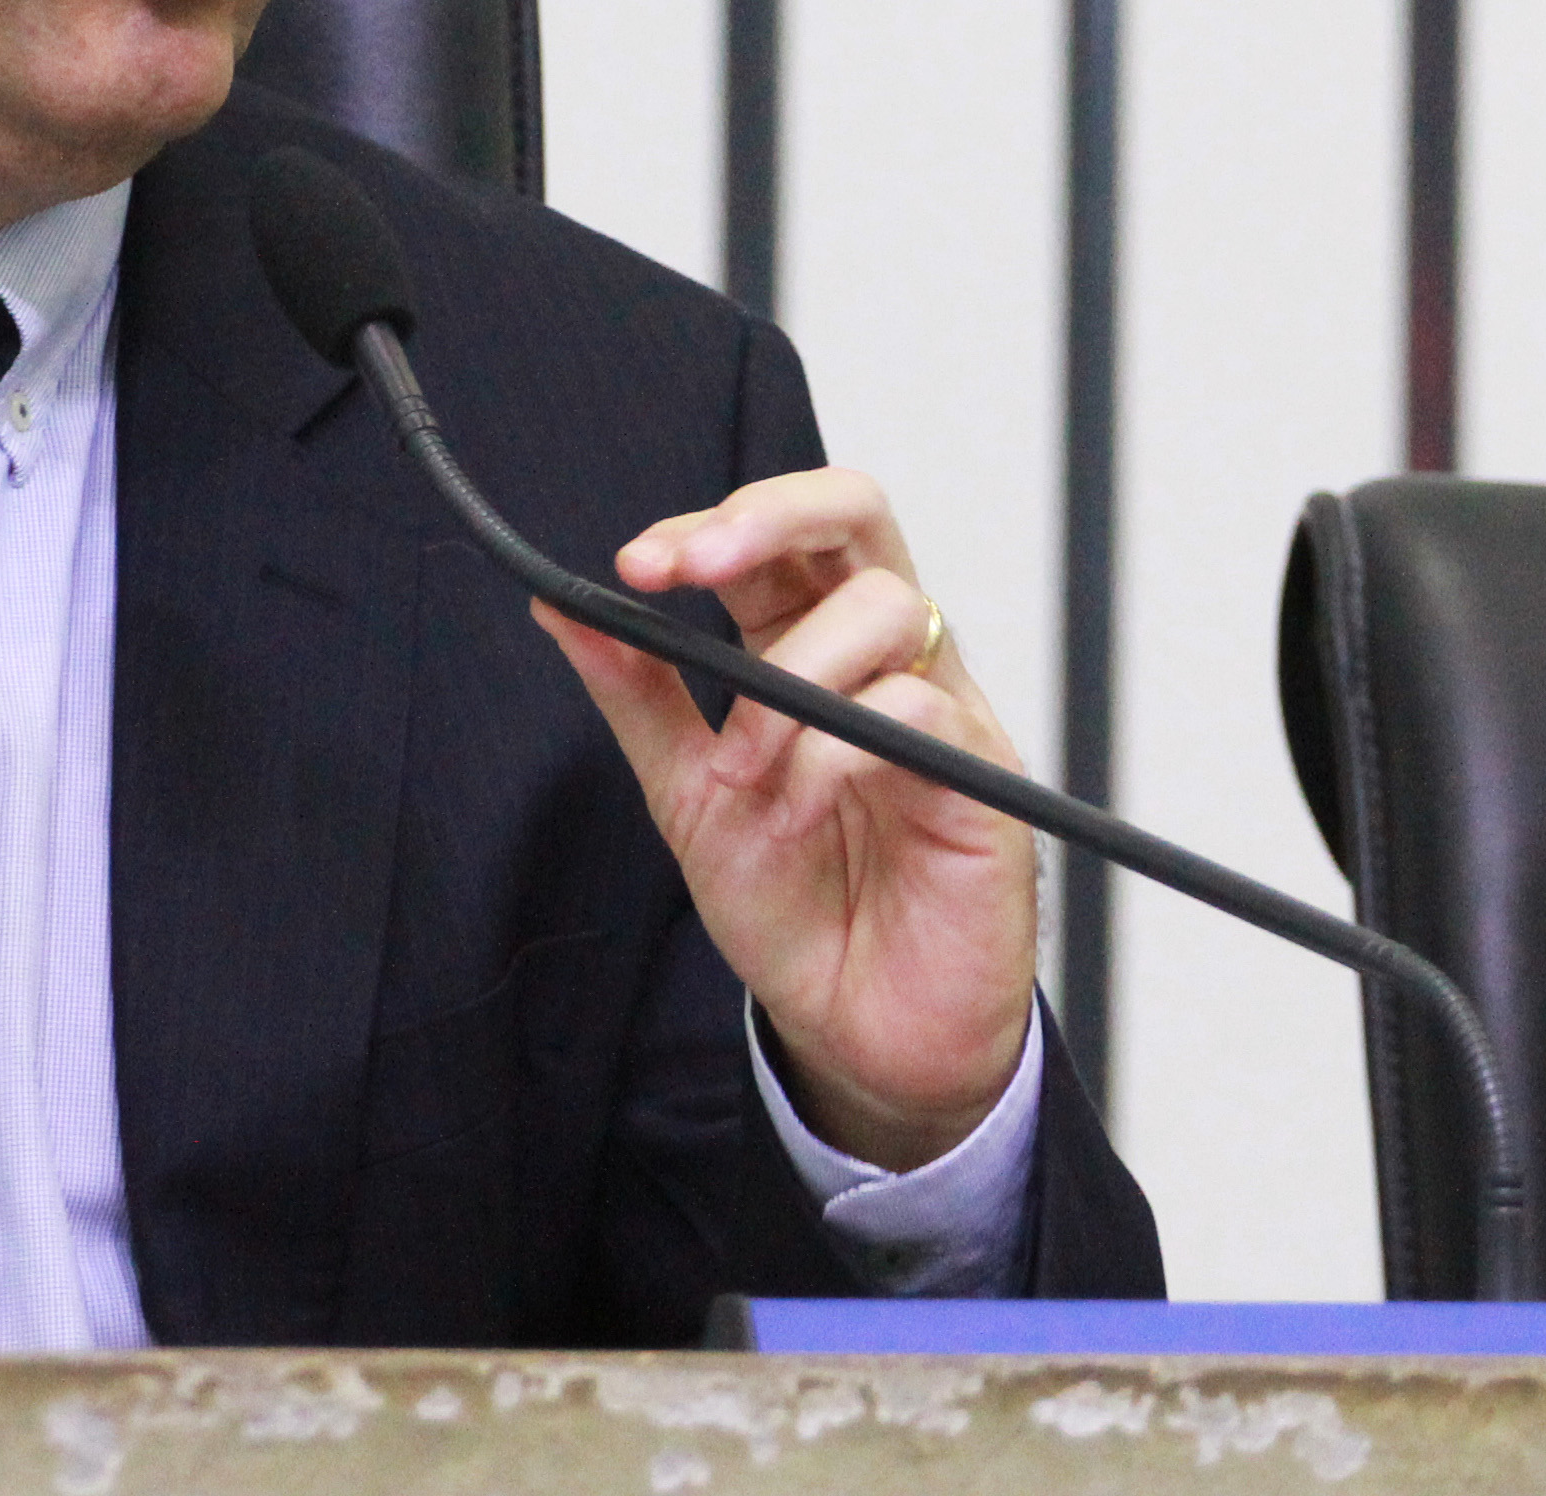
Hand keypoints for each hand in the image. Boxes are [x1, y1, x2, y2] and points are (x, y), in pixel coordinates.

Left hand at [535, 465, 1038, 1172]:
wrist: (860, 1033)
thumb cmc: (798, 912)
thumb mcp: (689, 796)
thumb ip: (640, 697)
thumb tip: (564, 608)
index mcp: (810, 647)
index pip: (779, 536)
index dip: (710, 525)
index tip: (636, 565)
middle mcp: (882, 658)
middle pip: (858, 513)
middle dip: (768, 516)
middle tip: (693, 565)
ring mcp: (939, 706)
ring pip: (887, 605)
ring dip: (789, 679)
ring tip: (744, 771)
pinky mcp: (982, 772)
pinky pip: (919, 712)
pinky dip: (835, 756)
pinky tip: (799, 812)